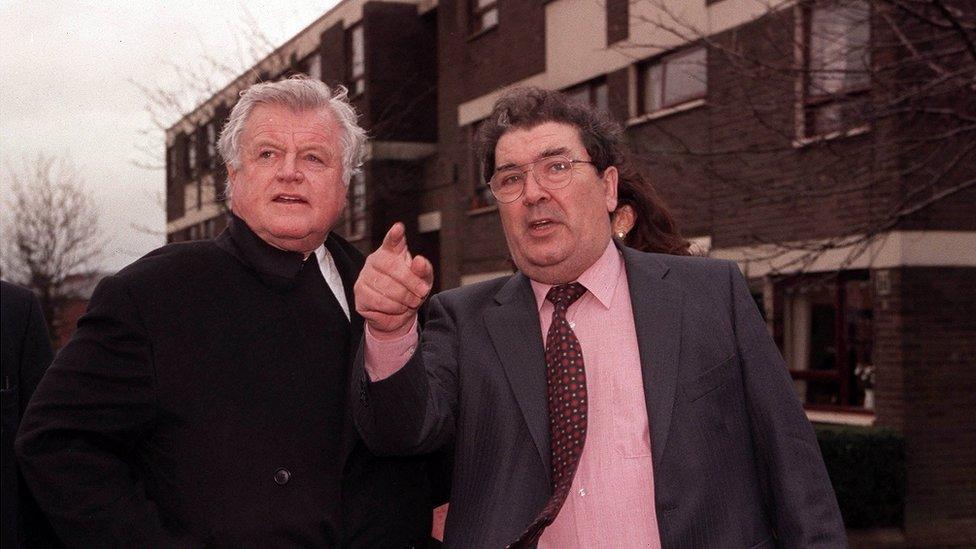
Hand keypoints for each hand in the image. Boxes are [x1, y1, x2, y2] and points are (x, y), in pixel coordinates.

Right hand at [355, 223, 433, 338]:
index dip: (395, 235)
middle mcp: (375, 259)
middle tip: (422, 292)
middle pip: (393, 268)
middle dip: (412, 283)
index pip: (392, 241)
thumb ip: (424, 270)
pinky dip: (393, 307)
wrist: (399, 314)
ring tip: (410, 301)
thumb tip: (419, 261)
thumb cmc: (412, 291)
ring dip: (404, 298)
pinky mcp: (359, 291)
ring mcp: (364, 274)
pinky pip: (379, 301)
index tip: (399, 229)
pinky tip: (397, 307)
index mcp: (392, 251)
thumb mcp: (424, 280)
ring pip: (387, 287)